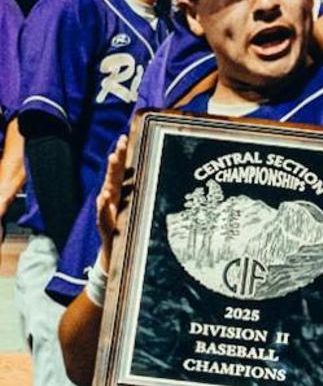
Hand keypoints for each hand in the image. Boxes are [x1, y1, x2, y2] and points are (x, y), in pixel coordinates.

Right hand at [94, 135, 131, 271]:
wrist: (116, 249)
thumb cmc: (126, 223)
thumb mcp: (135, 204)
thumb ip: (140, 188)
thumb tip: (156, 170)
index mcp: (120, 190)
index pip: (120, 169)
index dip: (122, 153)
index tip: (124, 136)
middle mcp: (112, 197)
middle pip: (114, 176)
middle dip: (116, 160)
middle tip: (119, 146)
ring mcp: (108, 210)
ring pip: (108, 190)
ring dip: (111, 175)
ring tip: (113, 160)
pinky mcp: (106, 225)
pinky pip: (104, 215)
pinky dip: (104, 206)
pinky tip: (105, 197)